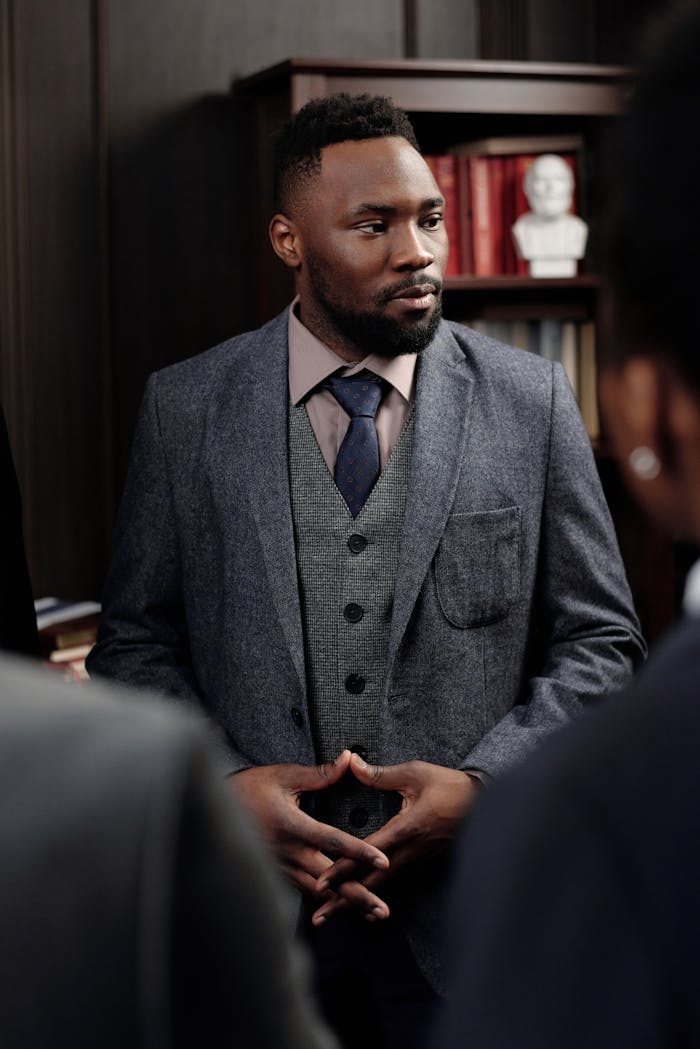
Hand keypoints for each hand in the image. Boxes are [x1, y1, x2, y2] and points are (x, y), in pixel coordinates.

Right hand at [230, 750, 389, 917]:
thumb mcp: (284, 776)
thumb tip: (347, 760)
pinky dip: (324, 900)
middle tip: (382, 911)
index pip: (334, 842)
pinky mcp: (276, 872)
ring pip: (318, 891)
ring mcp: (281, 867)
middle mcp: (289, 852)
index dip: (361, 852)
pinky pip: (303, 890)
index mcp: (294, 826)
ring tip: (370, 914)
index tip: (383, 861)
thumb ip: (320, 774)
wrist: (213, 809)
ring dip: (344, 903)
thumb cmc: (248, 788)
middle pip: (329, 880)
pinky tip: (338, 907)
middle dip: (357, 896)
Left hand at [311, 755, 479, 925]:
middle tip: (320, 917)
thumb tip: (352, 763)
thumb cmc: (450, 786)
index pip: (367, 853)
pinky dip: (375, 893)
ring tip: (333, 914)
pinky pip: (394, 880)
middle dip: (344, 900)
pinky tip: (364, 905)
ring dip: (356, 900)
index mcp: (406, 829)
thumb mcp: (415, 773)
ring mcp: (417, 859)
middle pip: (372, 881)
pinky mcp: (421, 861)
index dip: (343, 869)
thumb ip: (380, 774)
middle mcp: (410, 851)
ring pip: (382, 884)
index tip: (322, 883)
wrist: (485, 803)